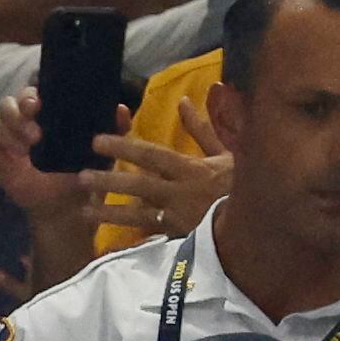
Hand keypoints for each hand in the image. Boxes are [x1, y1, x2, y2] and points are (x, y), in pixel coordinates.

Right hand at [0, 87, 131, 216]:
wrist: (67, 207)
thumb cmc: (81, 172)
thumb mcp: (102, 151)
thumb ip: (113, 129)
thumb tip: (120, 109)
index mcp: (43, 113)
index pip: (29, 92)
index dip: (28, 94)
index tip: (39, 105)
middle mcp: (21, 122)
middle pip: (5, 104)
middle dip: (15, 115)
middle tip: (35, 135)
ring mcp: (6, 141)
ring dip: (4, 133)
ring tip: (23, 152)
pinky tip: (6, 164)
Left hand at [81, 96, 230, 238]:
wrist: (258, 222)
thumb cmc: (240, 184)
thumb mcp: (225, 153)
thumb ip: (201, 128)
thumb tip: (184, 100)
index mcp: (191, 170)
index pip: (152, 155)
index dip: (124, 147)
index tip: (98, 140)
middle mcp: (180, 193)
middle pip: (139, 185)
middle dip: (109, 179)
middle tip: (81, 175)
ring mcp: (178, 218)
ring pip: (138, 214)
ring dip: (110, 211)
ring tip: (84, 209)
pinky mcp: (178, 238)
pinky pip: (150, 236)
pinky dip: (130, 236)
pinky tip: (107, 239)